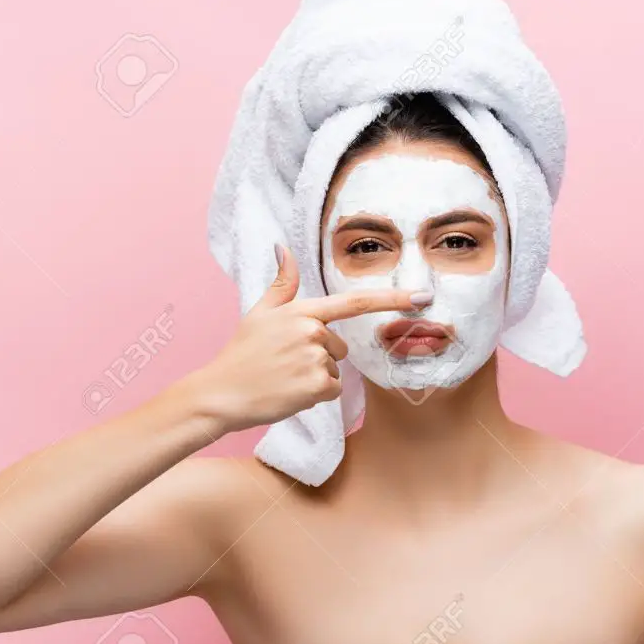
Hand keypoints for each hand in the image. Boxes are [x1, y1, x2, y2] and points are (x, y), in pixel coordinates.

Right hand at [192, 244, 428, 434]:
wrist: (222, 393)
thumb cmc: (241, 353)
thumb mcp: (259, 313)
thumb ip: (281, 283)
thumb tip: (283, 247)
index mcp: (302, 311)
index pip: (354, 303)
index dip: (392, 299)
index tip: (422, 298)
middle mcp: (313, 332)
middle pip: (339, 347)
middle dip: (320, 357)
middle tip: (285, 364)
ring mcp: (316, 359)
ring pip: (335, 370)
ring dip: (315, 378)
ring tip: (284, 378)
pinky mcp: (317, 386)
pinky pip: (332, 390)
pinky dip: (315, 396)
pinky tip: (290, 392)